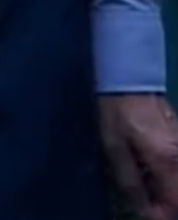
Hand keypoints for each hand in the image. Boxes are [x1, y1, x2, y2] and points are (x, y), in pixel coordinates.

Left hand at [103, 93, 177, 218]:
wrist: (131, 80)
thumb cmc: (118, 113)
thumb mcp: (115, 149)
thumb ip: (131, 183)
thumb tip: (143, 210)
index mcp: (167, 161)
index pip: (175, 204)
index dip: (160, 215)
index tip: (144, 213)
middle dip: (167, 205)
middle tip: (146, 203)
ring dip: (169, 193)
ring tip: (147, 188)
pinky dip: (171, 180)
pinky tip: (153, 174)